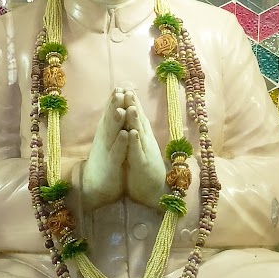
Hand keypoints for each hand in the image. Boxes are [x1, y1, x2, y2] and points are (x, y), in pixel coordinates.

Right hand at [80, 88, 130, 210]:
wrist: (96, 187)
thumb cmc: (105, 161)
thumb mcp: (107, 141)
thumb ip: (111, 126)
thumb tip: (115, 109)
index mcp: (105, 134)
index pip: (109, 114)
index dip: (114, 101)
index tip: (120, 86)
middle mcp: (104, 140)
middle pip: (109, 120)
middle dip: (114, 105)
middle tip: (119, 90)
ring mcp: (107, 152)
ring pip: (112, 134)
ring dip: (116, 121)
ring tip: (121, 108)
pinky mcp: (111, 165)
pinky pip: (117, 153)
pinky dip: (121, 143)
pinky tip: (125, 134)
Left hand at [119, 92, 166, 210]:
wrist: (154, 190)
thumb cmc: (144, 167)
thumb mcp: (139, 145)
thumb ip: (137, 131)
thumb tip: (132, 116)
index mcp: (143, 136)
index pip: (137, 117)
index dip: (132, 102)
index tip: (125, 87)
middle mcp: (145, 141)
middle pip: (139, 120)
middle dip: (134, 105)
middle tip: (128, 89)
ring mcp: (145, 152)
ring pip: (140, 133)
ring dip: (136, 120)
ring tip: (131, 106)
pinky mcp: (142, 165)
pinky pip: (138, 152)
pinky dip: (135, 142)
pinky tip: (131, 132)